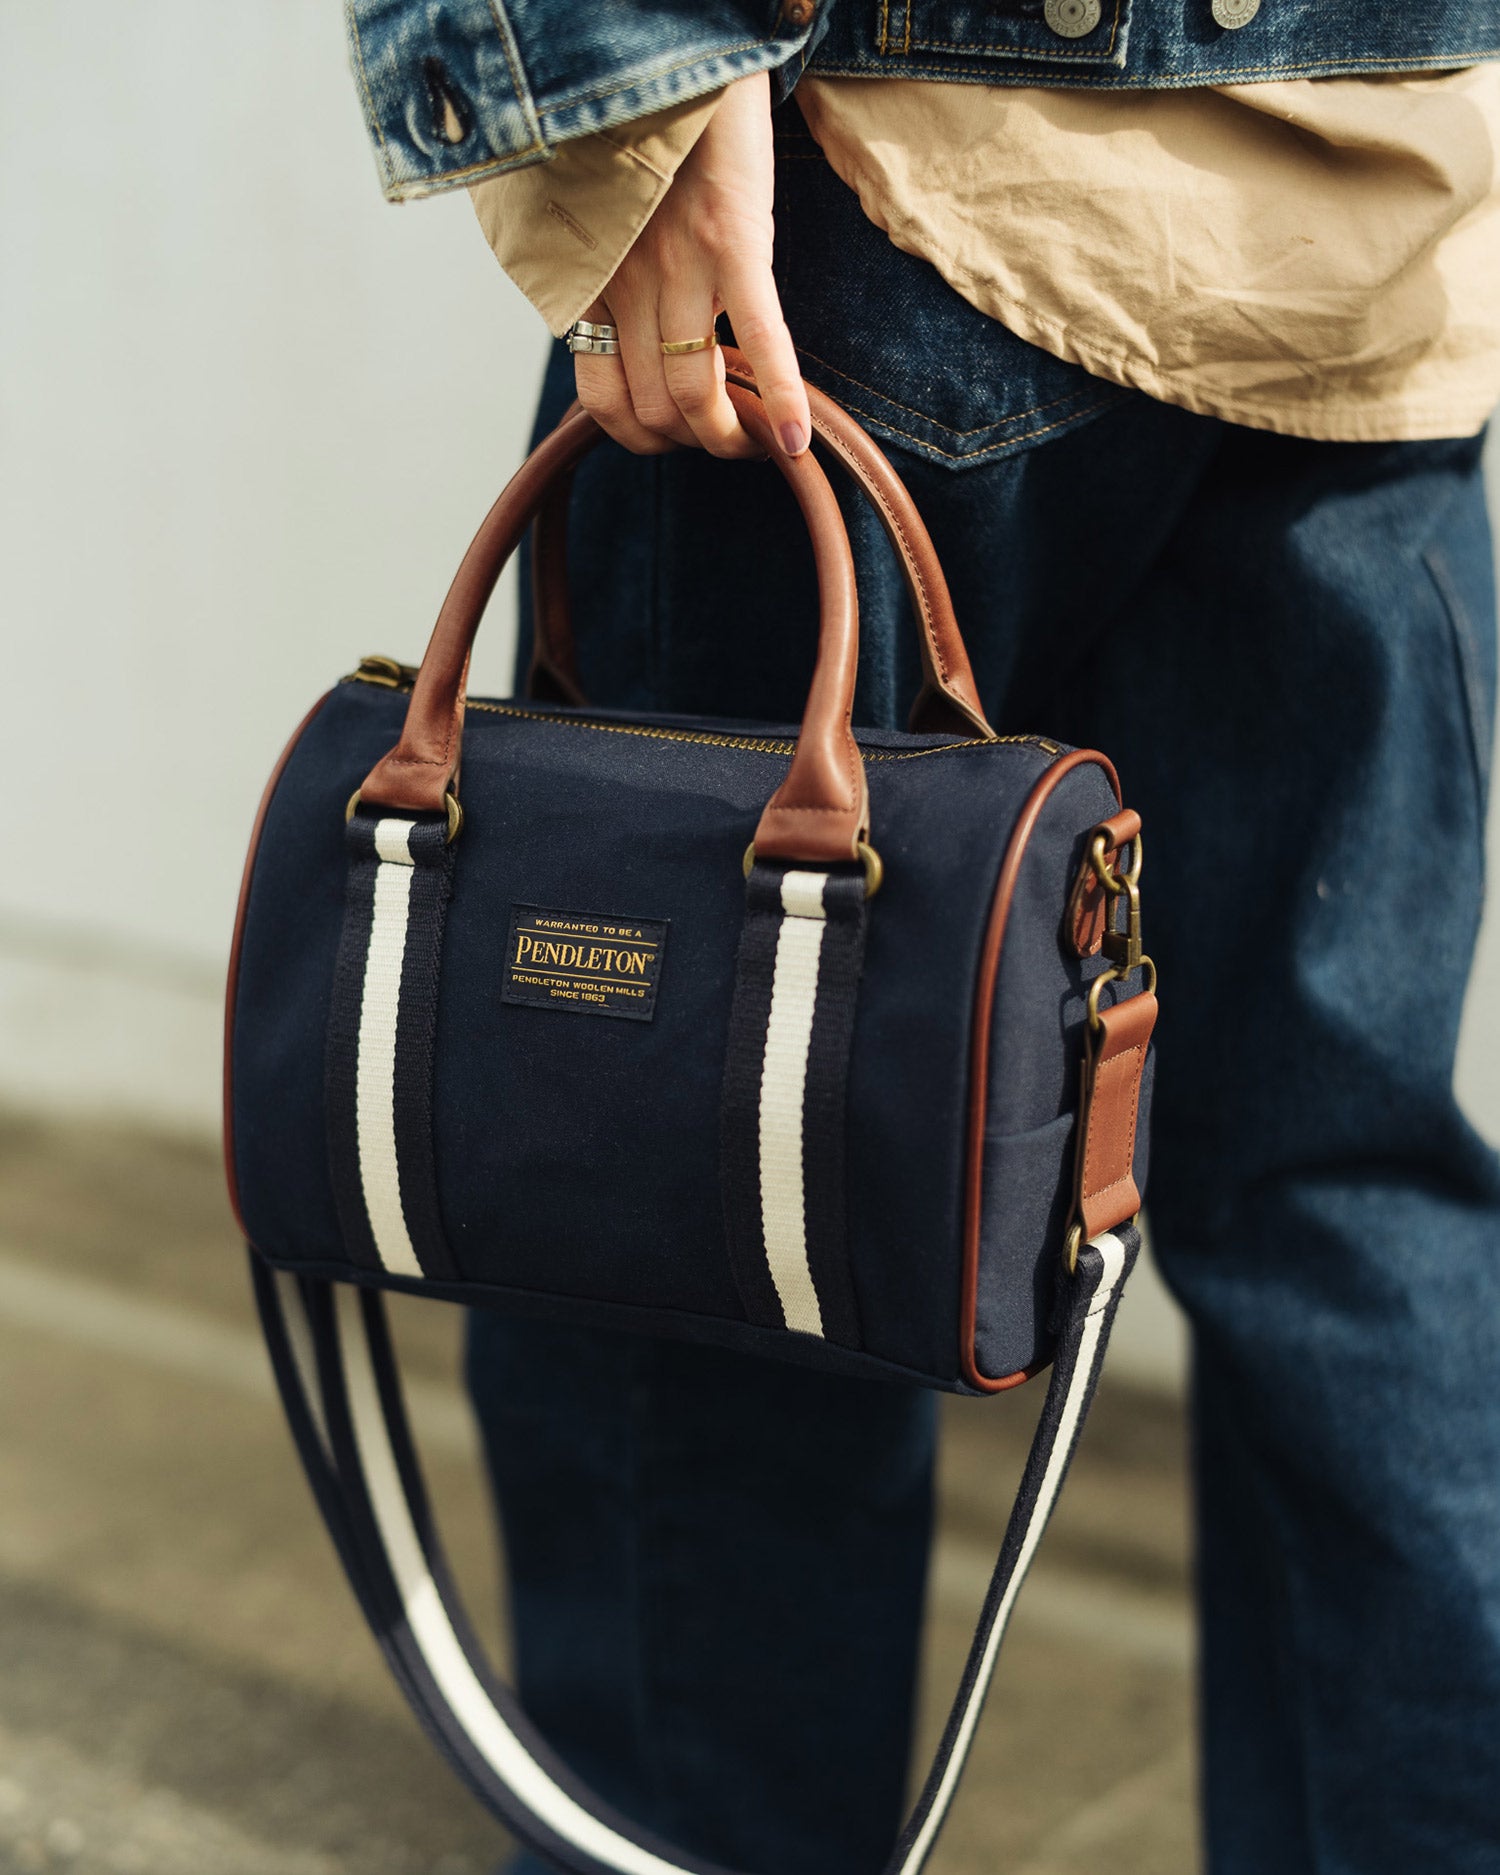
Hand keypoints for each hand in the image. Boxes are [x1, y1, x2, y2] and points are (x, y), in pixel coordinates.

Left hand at [572, 72, 809, 460]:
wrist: (682, 55)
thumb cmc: (648, 141)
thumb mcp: (604, 227)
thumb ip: (608, 286)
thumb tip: (625, 349)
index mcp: (595, 284)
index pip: (603, 405)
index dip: (643, 440)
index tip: (677, 436)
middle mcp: (628, 283)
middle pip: (655, 410)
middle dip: (695, 443)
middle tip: (732, 439)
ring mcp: (679, 264)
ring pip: (694, 393)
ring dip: (729, 438)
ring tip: (758, 440)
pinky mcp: (735, 239)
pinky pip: (760, 338)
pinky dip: (782, 398)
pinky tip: (795, 441)